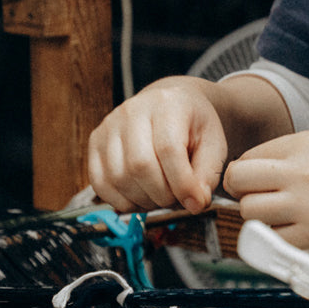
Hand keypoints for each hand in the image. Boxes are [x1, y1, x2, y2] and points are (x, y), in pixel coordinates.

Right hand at [87, 79, 226, 213]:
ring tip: (161, 197)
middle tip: (177, 199)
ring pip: (119, 177)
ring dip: (143, 200)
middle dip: (163, 195)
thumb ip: (207, 175)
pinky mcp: (95, 142)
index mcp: (167, 104)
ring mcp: (109, 126)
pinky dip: (122, 201)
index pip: (168, 149)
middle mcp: (132, 110)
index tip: (196, 203)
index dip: (182, 184)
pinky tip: (141, 197)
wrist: (171, 106)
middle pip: (140, 165)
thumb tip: (195, 204)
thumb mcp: (213, 144)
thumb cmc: (193, 126)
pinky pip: (101, 183)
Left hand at [223, 130, 308, 254]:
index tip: (258, 188)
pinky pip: (274, 242)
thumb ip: (298, 157)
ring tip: (281, 225)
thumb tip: (262, 174)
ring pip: (250, 213)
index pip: (248, 158)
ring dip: (260, 222)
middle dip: (243, 195)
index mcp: (306, 143)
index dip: (248, 177)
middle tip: (259, 206)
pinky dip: (278, 245)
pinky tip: (295, 241)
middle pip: (239, 181)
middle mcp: (301, 169)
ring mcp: (306, 202)